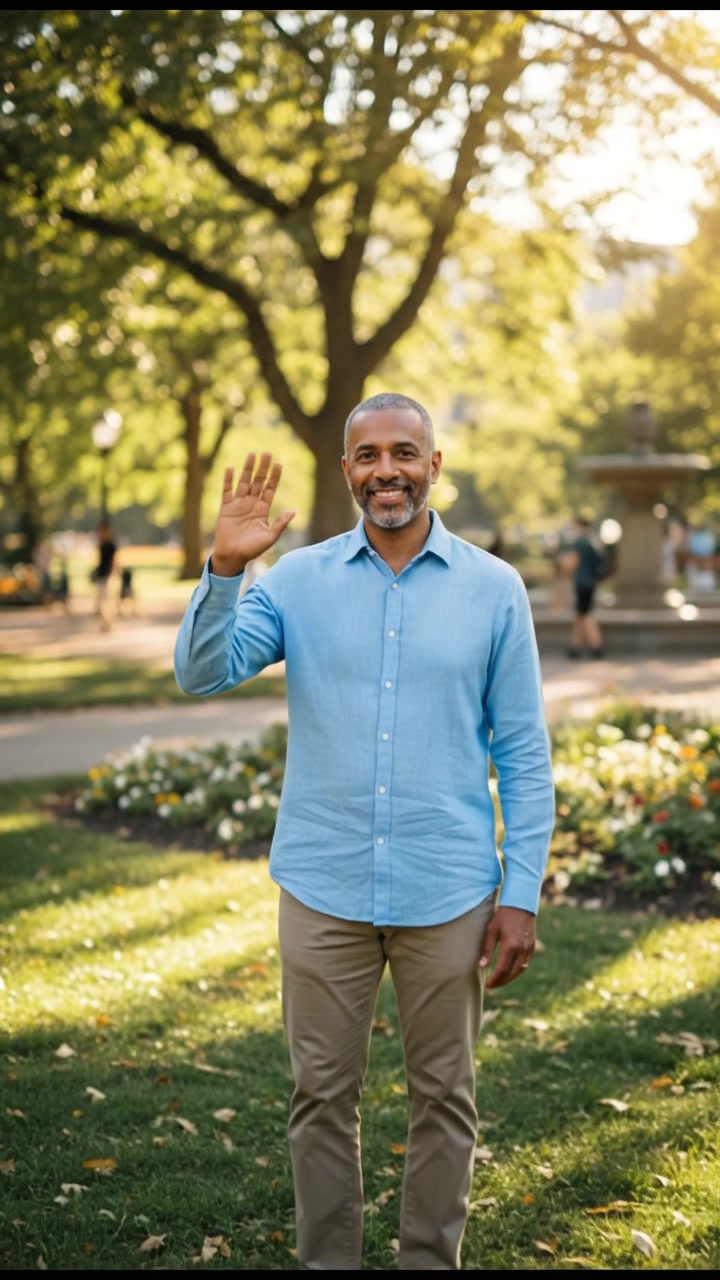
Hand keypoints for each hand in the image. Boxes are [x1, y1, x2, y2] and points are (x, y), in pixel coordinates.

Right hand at [211, 452, 295, 575]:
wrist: (233, 556)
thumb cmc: (252, 549)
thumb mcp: (270, 537)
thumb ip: (280, 524)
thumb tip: (294, 511)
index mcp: (263, 510)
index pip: (270, 489)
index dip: (274, 477)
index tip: (279, 464)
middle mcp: (251, 504)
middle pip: (258, 481)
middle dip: (262, 468)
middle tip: (267, 453)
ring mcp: (238, 504)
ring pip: (244, 482)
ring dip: (247, 469)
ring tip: (252, 454)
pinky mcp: (226, 508)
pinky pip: (227, 490)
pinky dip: (228, 480)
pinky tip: (231, 468)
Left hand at [478, 905, 535, 989]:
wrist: (520, 903)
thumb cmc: (503, 915)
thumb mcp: (491, 930)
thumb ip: (487, 949)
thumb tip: (482, 966)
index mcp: (511, 945)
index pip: (502, 969)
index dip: (495, 979)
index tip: (487, 985)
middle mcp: (522, 949)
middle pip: (512, 973)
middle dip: (501, 981)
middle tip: (491, 985)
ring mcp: (529, 948)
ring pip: (520, 970)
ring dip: (510, 977)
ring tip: (499, 980)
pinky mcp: (532, 946)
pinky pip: (525, 963)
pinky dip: (516, 970)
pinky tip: (508, 971)